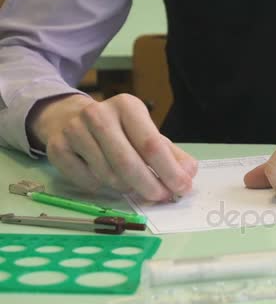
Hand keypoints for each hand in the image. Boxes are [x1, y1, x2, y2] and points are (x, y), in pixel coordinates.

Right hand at [27, 93, 197, 200]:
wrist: (68, 117)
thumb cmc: (118, 129)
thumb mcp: (146, 132)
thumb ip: (171, 153)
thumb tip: (189, 173)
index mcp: (127, 106)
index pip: (152, 144)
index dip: (169, 171)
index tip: (182, 188)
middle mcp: (98, 114)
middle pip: (128, 163)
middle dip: (150, 186)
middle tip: (162, 197)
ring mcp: (74, 131)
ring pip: (108, 176)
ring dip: (127, 188)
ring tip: (135, 184)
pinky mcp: (57, 148)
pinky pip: (87, 182)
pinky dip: (103, 188)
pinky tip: (108, 179)